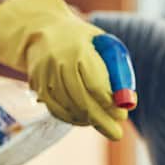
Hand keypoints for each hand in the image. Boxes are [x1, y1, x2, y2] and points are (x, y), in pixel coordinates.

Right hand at [0, 0, 128, 139]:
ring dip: (89, 121)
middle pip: (82, 101)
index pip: (96, 85)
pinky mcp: (36, 86)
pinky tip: (85, 120)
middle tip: (116, 134)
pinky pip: (56, 110)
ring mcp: (45, 76)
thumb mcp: (103, 45)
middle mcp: (59, 63)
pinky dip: (72, 119)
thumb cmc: (81, 39)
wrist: (39, 30)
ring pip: (69, 109)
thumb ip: (117, 71)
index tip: (122, 115)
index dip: (110, 104)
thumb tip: (128, 102)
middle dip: (102, 121)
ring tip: (104, 125)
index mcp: (79, 50)